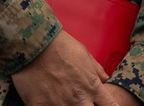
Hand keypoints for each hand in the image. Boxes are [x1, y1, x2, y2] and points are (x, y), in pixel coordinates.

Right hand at [13, 32, 140, 104]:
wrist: (36, 44)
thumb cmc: (63, 46)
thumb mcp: (86, 55)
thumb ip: (97, 71)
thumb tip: (106, 79)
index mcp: (92, 88)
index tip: (104, 104)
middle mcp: (79, 100)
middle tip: (83, 101)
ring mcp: (60, 105)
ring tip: (64, 99)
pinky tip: (48, 101)